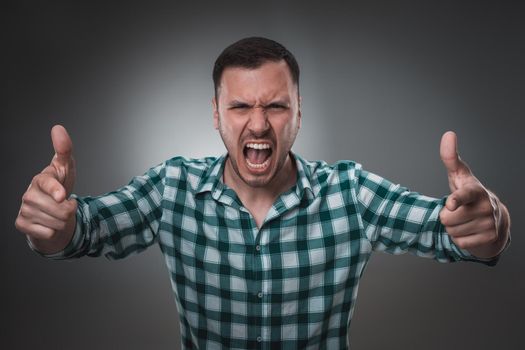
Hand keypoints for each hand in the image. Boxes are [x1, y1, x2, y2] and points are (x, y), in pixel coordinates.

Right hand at [15, 125, 77, 253]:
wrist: (51, 210)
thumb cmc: (59, 186)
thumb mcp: (66, 168)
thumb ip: (64, 149)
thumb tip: (58, 128)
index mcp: (41, 179)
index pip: (47, 184)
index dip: (55, 190)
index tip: (62, 195)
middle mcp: (29, 194)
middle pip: (60, 210)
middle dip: (70, 210)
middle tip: (65, 204)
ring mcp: (24, 209)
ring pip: (57, 223)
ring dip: (63, 221)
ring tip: (57, 213)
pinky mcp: (22, 224)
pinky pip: (48, 233)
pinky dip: (53, 231)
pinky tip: (48, 223)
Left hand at [439, 131, 508, 258]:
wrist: (493, 217)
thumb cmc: (469, 192)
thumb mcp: (459, 175)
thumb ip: (450, 157)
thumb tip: (449, 134)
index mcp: (475, 191)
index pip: (464, 195)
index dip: (456, 200)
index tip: (451, 203)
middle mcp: (486, 206)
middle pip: (447, 219)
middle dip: (445, 217)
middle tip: (455, 212)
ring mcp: (490, 223)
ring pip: (453, 232)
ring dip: (452, 229)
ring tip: (463, 220)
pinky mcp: (491, 238)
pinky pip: (460, 243)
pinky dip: (460, 239)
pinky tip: (468, 230)